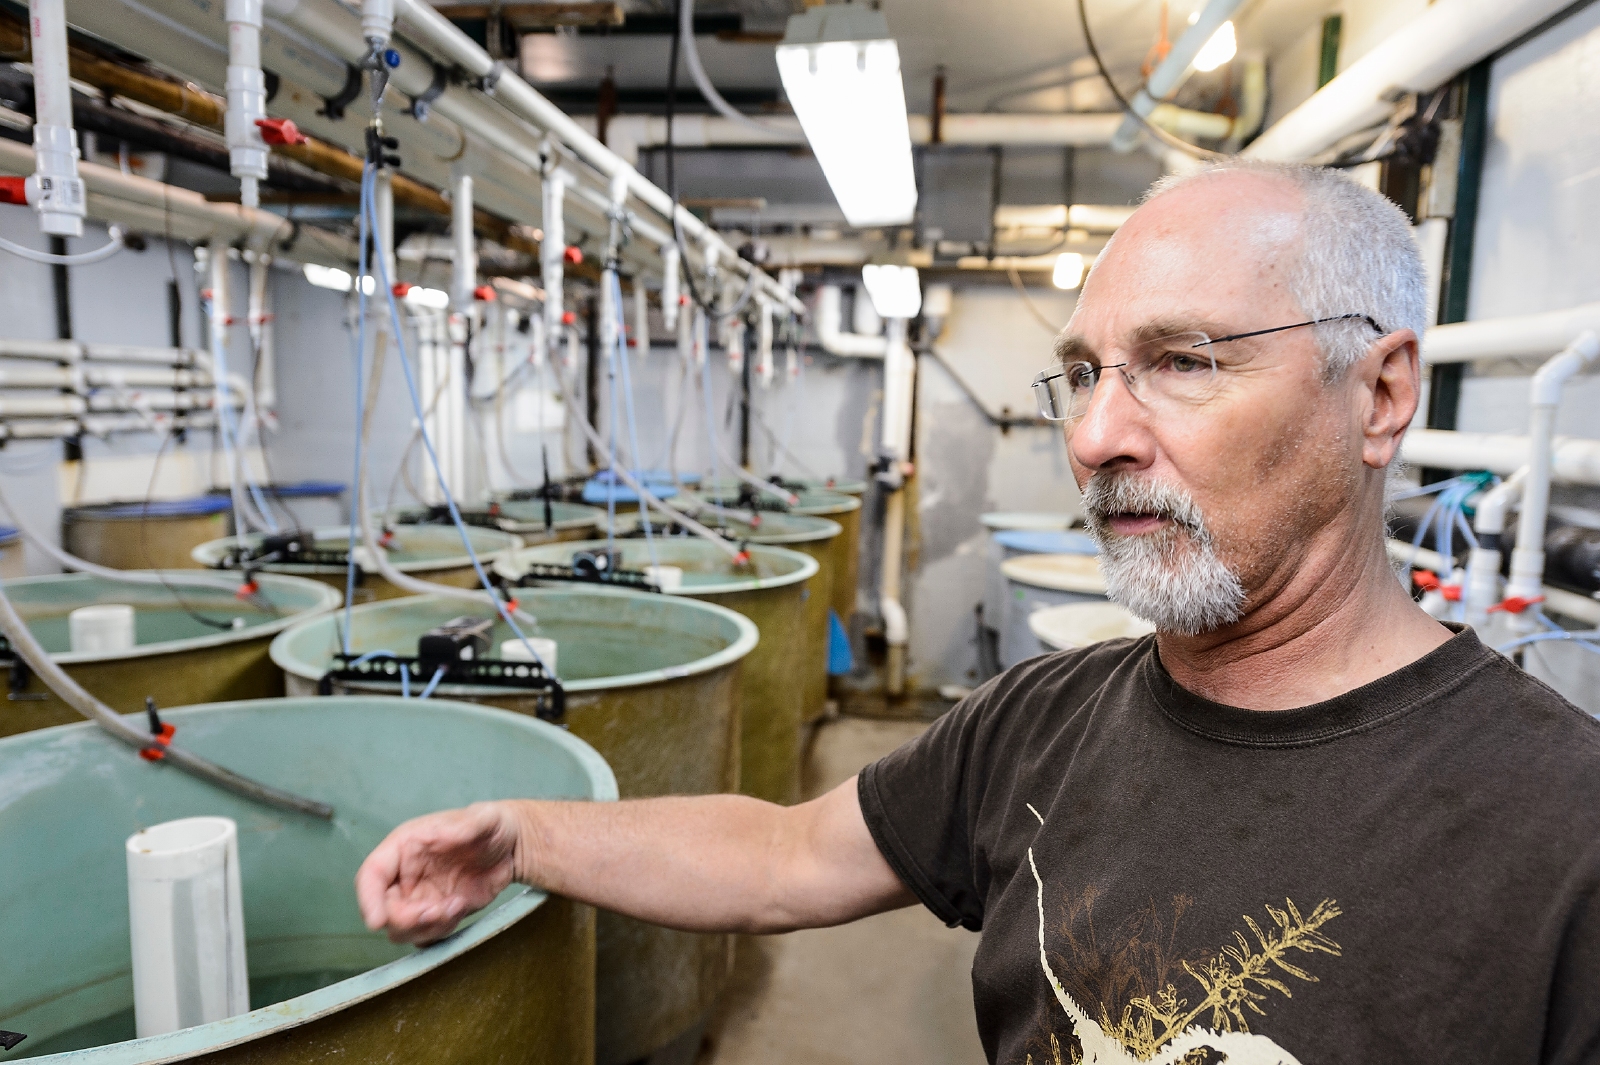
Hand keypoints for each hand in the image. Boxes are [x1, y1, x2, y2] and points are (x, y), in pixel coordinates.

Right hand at [355, 801, 522, 944]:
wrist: (510, 846)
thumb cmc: (490, 825)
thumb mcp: (483, 818)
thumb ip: (464, 825)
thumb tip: (439, 834)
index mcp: (405, 847)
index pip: (372, 874)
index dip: (368, 899)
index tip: (377, 921)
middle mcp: (406, 875)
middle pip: (384, 911)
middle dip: (407, 919)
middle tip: (437, 910)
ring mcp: (420, 898)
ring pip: (403, 929)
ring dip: (429, 926)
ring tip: (459, 904)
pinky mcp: (437, 914)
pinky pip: (426, 936)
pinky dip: (441, 931)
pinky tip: (462, 907)